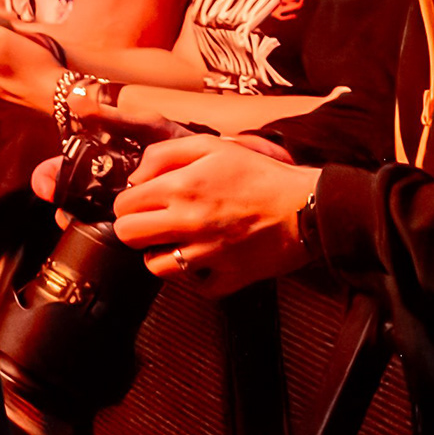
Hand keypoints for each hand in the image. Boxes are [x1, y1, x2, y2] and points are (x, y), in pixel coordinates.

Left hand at [107, 134, 316, 296]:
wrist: (310, 206)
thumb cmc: (262, 174)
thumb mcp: (211, 146)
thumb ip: (163, 154)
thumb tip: (135, 178)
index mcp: (180, 188)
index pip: (123, 206)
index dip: (130, 203)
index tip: (144, 202)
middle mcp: (189, 223)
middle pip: (129, 236)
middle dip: (135, 228)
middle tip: (154, 222)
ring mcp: (208, 254)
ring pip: (156, 267)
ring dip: (161, 254)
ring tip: (176, 242)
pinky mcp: (230, 277)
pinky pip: (197, 287)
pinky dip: (197, 278)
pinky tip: (204, 260)